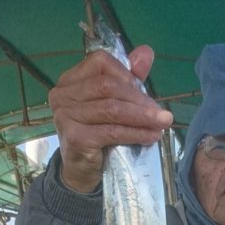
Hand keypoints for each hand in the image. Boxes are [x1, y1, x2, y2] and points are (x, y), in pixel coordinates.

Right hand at [49, 45, 172, 192]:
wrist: (81, 172)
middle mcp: (62, 94)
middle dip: (139, 99)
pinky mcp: (74, 137)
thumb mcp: (114, 104)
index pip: (100, 62)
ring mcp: (65, 115)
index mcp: (70, 80)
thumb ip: (128, 78)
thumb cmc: (97, 137)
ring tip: (162, 123)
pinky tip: (151, 137)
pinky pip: (111, 131)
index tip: (147, 94)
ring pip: (111, 109)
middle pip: (107, 86)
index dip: (128, 75)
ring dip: (142, 117)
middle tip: (162, 114)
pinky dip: (135, 133)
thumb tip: (146, 52)